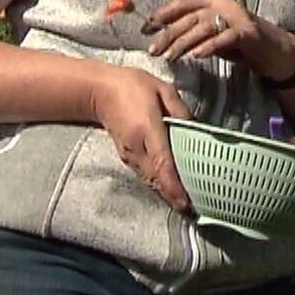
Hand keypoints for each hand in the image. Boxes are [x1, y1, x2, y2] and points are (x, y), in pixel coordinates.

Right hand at [94, 67, 192, 212]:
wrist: (99, 91)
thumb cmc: (132, 87)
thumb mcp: (162, 89)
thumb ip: (180, 110)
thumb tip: (195, 129)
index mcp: (147, 129)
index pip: (162, 163)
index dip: (174, 185)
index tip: (185, 201)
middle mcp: (137, 148)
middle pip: (156, 179)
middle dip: (173, 196)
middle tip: (195, 207)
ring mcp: (129, 155)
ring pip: (149, 181)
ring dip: (166, 193)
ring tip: (185, 203)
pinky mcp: (126, 157)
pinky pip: (144, 175)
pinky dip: (157, 185)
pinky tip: (170, 189)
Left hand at [144, 0, 294, 80]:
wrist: (274, 50)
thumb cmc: (239, 43)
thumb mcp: (212, 35)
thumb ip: (193, 32)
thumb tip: (163, 40)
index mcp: (212, 0)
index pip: (182, 3)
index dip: (162, 14)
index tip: (145, 28)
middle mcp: (222, 4)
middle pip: (189, 17)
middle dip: (169, 34)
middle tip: (154, 50)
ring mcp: (236, 16)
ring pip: (203, 27)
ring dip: (184, 43)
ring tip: (170, 56)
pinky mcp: (248, 32)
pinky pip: (224, 38)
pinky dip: (209, 47)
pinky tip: (196, 56)